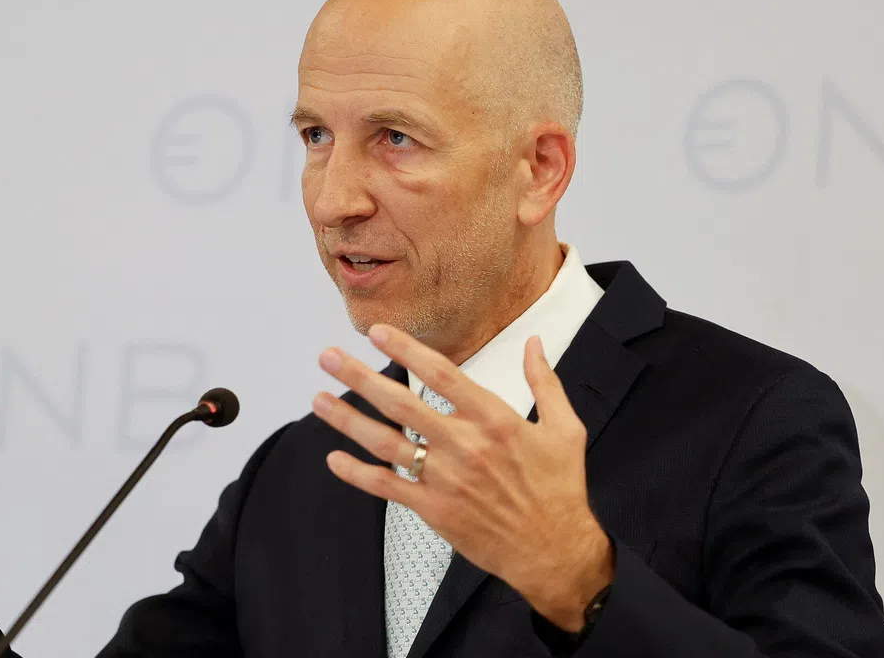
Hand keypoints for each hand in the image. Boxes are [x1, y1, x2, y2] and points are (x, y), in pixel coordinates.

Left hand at [311, 325, 613, 630]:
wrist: (553, 551)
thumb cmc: (559, 489)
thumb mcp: (565, 429)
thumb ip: (545, 382)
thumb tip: (534, 343)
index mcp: (495, 420)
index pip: (441, 375)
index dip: (406, 351)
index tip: (378, 332)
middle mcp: (464, 446)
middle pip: (401, 404)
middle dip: (360, 377)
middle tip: (329, 357)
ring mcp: (445, 479)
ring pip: (385, 444)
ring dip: (347, 420)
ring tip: (318, 399)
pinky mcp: (434, 509)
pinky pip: (387, 487)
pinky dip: (357, 474)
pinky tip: (334, 458)